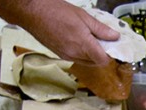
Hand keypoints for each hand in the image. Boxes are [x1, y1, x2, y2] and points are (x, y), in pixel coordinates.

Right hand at [0, 0, 119, 66]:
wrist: (31, 11)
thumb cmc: (55, 10)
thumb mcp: (83, 16)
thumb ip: (101, 29)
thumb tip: (115, 37)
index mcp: (83, 45)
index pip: (103, 60)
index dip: (110, 54)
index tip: (112, 45)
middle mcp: (75, 54)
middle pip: (96, 63)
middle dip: (101, 54)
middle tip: (101, 40)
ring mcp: (66, 56)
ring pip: (86, 62)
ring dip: (91, 54)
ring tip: (88, 38)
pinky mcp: (59, 54)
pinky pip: (75, 58)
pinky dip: (81, 53)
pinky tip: (77, 39)